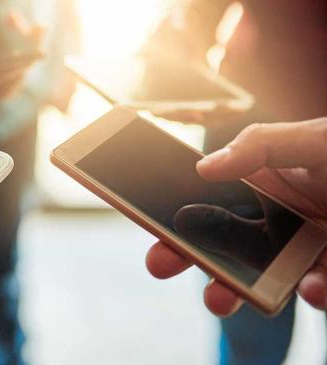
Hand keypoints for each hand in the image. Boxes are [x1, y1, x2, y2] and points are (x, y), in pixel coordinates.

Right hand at [0, 6, 43, 99]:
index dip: (5, 75)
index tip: (26, 57)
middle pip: (0, 82)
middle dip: (24, 58)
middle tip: (38, 31)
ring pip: (6, 71)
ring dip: (24, 49)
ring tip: (33, 25)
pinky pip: (3, 59)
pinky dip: (15, 42)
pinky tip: (16, 22)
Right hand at [145, 119, 326, 314]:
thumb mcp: (312, 139)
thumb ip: (259, 145)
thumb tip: (205, 167)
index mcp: (264, 186)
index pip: (211, 206)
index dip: (178, 222)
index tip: (152, 236)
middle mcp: (279, 221)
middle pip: (224, 246)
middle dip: (190, 259)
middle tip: (159, 266)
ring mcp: (307, 250)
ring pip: (262, 277)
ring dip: (239, 289)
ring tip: (223, 297)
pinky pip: (316, 289)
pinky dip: (313, 293)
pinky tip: (314, 287)